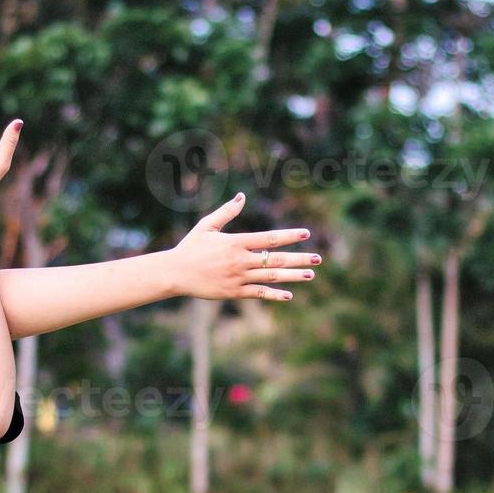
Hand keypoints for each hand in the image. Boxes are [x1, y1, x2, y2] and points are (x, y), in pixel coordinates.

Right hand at [170, 193, 320, 300]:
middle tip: (317, 258)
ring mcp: (238, 278)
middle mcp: (240, 260)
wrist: (175, 273)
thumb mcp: (207, 226)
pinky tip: (289, 295)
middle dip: (298, 258)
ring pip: (271, 277)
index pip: (268, 238)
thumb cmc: (191, 247)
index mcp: (236, 242)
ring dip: (292, 276)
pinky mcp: (234, 292)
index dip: (288, 236)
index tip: (305, 234)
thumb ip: (227, 212)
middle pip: (275, 259)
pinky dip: (274, 294)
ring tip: (310, 274)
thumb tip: (242, 197)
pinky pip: (258, 294)